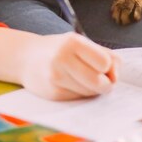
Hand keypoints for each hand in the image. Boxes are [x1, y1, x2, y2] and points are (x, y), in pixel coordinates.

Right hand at [0, 28, 118, 100]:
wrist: (27, 58)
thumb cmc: (62, 49)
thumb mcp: (82, 43)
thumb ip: (106, 55)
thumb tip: (115, 77)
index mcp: (73, 42)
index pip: (105, 62)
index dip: (108, 67)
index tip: (103, 65)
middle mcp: (62, 58)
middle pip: (99, 82)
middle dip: (106, 84)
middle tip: (102, 79)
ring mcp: (55, 77)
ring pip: (89, 92)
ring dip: (93, 89)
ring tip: (83, 78)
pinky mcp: (52, 93)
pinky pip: (78, 99)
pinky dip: (81, 93)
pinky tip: (72, 84)